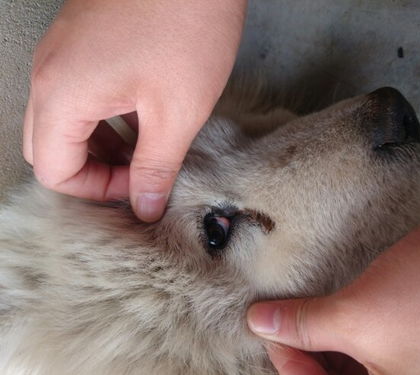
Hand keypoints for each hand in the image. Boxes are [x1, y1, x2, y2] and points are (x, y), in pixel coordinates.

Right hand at [24, 0, 246, 221]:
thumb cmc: (187, 27)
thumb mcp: (176, 112)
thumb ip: (156, 167)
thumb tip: (145, 207)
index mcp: (62, 94)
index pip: (54, 171)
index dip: (98, 191)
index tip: (142, 185)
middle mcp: (49, 72)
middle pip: (49, 146)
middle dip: (93, 170)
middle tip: (139, 173)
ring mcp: (62, 51)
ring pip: (62, 119)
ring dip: (99, 144)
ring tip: (145, 148)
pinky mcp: (82, 38)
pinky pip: (77, 91)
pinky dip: (102, 115)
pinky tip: (141, 114)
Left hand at [247, 195, 419, 374]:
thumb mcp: (363, 314)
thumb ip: (307, 325)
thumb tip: (259, 322)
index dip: (285, 358)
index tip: (268, 323)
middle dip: (307, 348)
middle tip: (286, 312)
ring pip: (361, 365)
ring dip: (331, 339)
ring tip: (312, 305)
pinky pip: (384, 349)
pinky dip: (358, 330)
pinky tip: (347, 304)